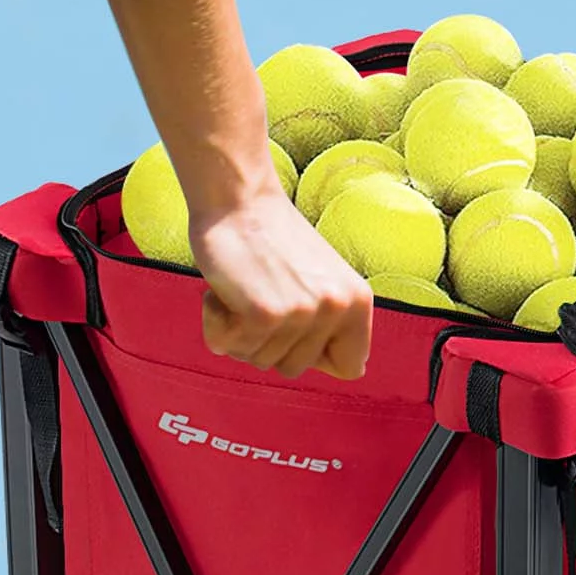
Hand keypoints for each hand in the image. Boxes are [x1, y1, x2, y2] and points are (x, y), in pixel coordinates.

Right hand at [188, 185, 373, 380]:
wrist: (240, 201)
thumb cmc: (274, 242)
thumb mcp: (324, 282)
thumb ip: (337, 324)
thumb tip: (356, 373)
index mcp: (358, 302)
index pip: (351, 368)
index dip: (316, 354)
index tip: (297, 325)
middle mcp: (336, 309)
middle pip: (296, 370)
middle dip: (270, 344)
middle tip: (264, 296)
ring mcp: (300, 313)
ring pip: (261, 362)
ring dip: (241, 333)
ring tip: (245, 291)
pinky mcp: (264, 315)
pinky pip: (231, 348)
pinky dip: (216, 326)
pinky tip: (223, 294)